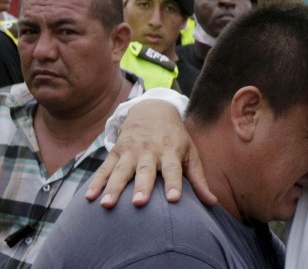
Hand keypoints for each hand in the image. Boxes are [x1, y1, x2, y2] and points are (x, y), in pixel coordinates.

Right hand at [85, 100, 216, 207]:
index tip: (173, 199)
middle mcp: (150, 151)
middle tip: (139, 203)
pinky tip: (88, 197)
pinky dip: (96, 182)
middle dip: (142, 186)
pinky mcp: (116, 152)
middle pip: (145, 170)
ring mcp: (130, 151)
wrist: (152, 109)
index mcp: (171, 151)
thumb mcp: (190, 153)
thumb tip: (213, 203)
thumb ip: (199, 179)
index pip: (173, 169)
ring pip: (121, 170)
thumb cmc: (176, 138)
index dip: (174, 183)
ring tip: (106, 204)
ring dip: (113, 187)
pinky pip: (104, 168)